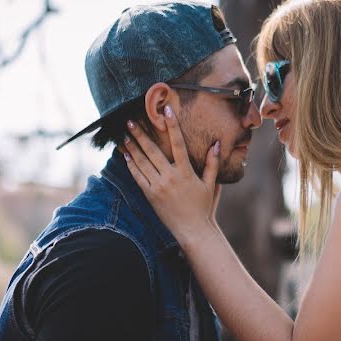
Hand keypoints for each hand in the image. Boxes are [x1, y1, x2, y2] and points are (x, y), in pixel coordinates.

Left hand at [122, 106, 219, 243]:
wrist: (193, 231)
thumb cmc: (203, 207)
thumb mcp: (211, 184)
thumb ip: (213, 163)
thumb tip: (217, 144)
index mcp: (186, 172)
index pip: (178, 143)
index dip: (172, 125)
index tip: (166, 110)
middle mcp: (171, 178)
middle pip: (153, 151)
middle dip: (141, 134)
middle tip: (130, 121)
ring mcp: (159, 187)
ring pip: (142, 163)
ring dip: (132, 148)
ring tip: (124, 136)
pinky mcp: (150, 196)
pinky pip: (138, 178)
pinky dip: (131, 166)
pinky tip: (125, 156)